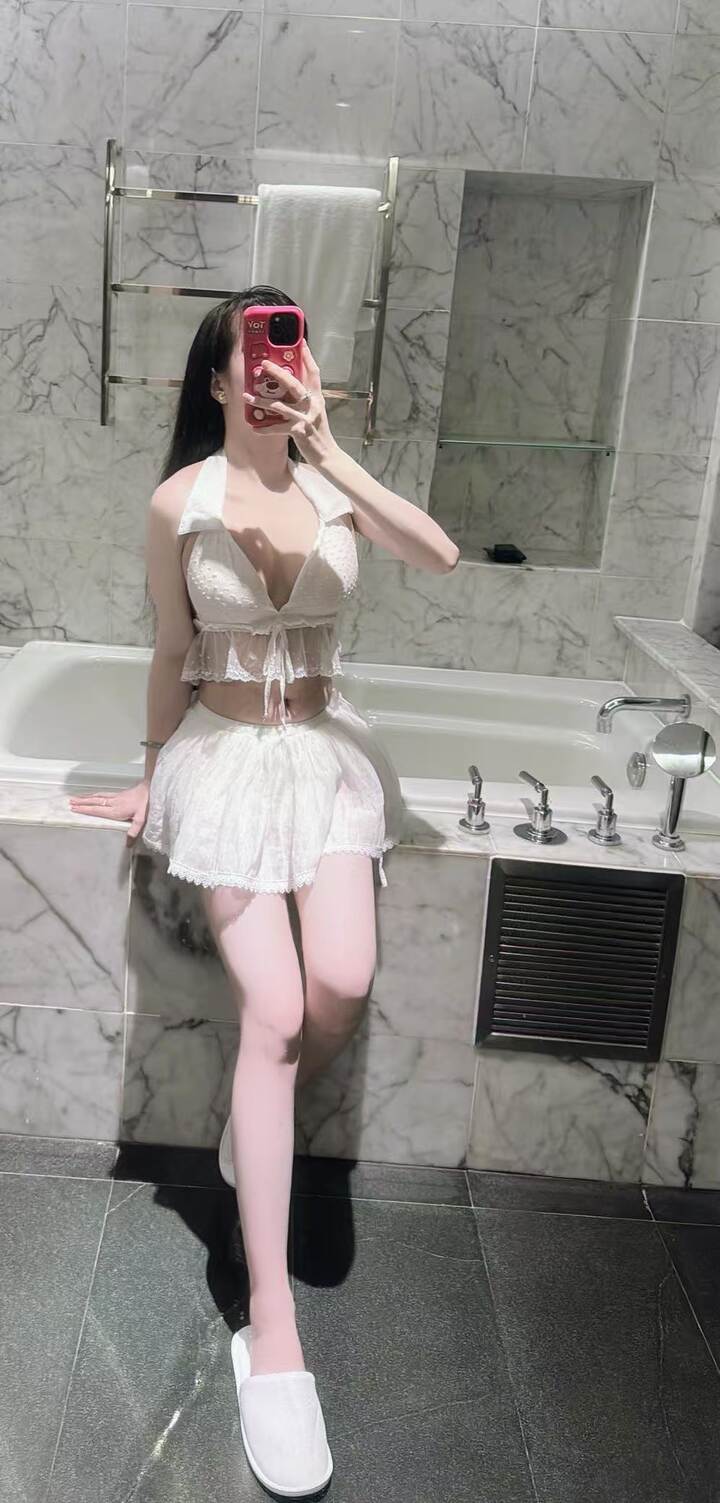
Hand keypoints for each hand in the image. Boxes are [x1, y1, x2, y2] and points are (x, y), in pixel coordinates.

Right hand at [68, 781, 149, 846]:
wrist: (152, 788)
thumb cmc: (147, 804)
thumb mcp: (142, 819)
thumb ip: (134, 831)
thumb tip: (127, 845)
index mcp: (116, 810)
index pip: (98, 810)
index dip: (86, 810)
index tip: (74, 809)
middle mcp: (114, 802)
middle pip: (95, 802)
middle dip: (82, 802)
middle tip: (70, 802)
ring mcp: (116, 797)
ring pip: (98, 797)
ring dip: (86, 797)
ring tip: (76, 798)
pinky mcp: (120, 794)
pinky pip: (103, 794)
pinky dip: (95, 795)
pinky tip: (93, 795)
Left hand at [244, 340, 338, 468]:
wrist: (328, 455)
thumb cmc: (318, 433)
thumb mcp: (314, 412)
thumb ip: (304, 400)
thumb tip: (287, 388)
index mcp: (317, 398)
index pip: (314, 373)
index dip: (308, 356)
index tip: (301, 342)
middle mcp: (313, 404)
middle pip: (294, 383)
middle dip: (277, 372)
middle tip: (263, 364)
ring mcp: (306, 417)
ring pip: (280, 405)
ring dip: (261, 401)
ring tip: (247, 397)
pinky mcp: (299, 431)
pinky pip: (278, 427)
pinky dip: (265, 428)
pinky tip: (254, 427)